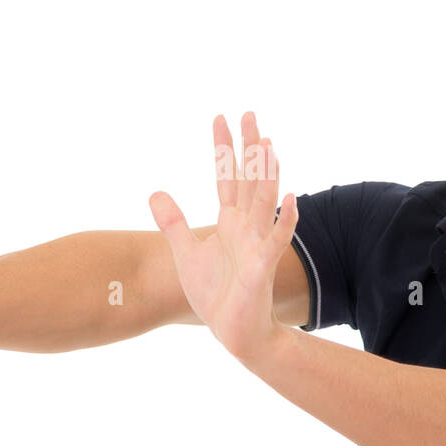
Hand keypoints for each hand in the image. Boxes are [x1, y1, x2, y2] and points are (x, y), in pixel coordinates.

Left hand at [148, 112, 297, 362]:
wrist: (234, 332)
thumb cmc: (215, 294)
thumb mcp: (186, 253)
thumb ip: (173, 222)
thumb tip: (155, 192)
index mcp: (229, 221)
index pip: (227, 175)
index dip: (223, 148)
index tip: (220, 117)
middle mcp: (246, 226)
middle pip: (249, 178)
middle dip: (249, 147)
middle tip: (249, 113)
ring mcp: (256, 244)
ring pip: (264, 201)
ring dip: (268, 173)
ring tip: (268, 143)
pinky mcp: (262, 267)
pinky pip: (275, 240)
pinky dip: (284, 220)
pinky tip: (290, 198)